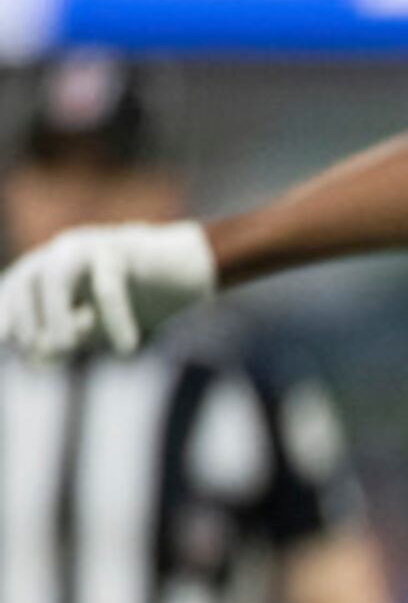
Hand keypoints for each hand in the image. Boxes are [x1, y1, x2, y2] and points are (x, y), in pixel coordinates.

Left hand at [0, 221, 218, 358]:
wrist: (193, 271)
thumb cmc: (142, 300)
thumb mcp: (98, 326)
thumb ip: (67, 339)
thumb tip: (38, 356)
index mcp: (50, 266)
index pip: (14, 291)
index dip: (6, 316)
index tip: (4, 343)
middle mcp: (63, 251)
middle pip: (27, 281)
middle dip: (26, 318)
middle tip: (40, 353)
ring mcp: (91, 245)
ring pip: (56, 277)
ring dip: (55, 315)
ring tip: (67, 346)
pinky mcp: (124, 248)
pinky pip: (108, 286)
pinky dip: (114, 319)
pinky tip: (127, 349)